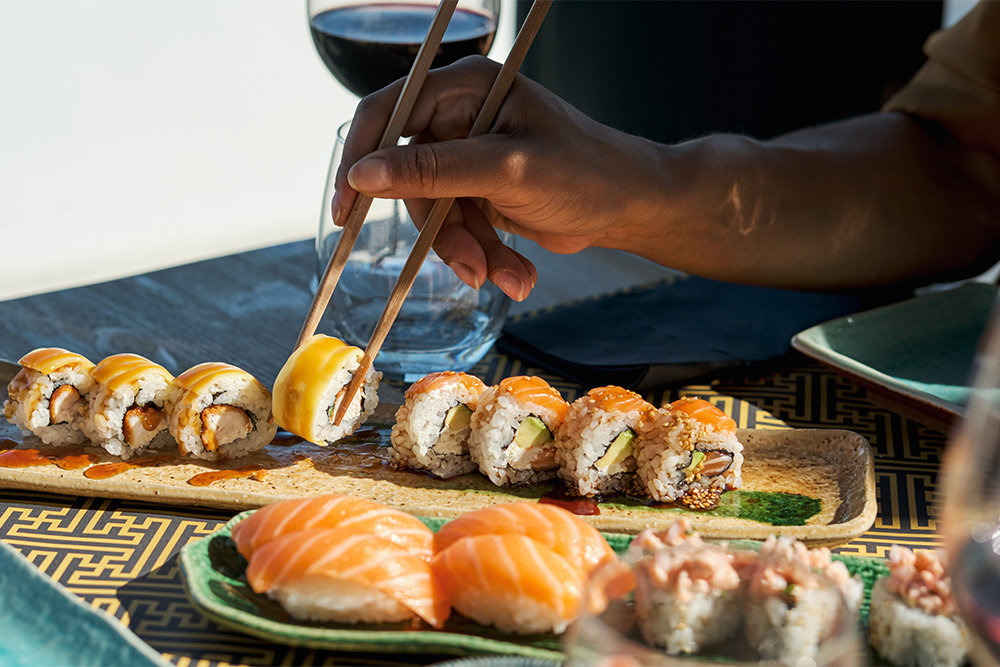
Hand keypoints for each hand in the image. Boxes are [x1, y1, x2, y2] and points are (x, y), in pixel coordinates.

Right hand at [332, 56, 665, 300]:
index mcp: (466, 87)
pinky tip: (515, 271)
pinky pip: (455, 228)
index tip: (348, 209)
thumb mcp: (507, 170)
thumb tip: (364, 174)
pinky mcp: (478, 191)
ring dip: (467, 250)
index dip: (360, 158)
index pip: (388, 112)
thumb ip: (434, 171)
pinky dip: (481, 254)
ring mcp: (469, 156)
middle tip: (468, 265)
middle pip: (409, 176)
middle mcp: (460, 116)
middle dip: (440, 228)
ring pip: (433, 211)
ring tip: (506, 274)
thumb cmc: (587, 171)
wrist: (630, 206)